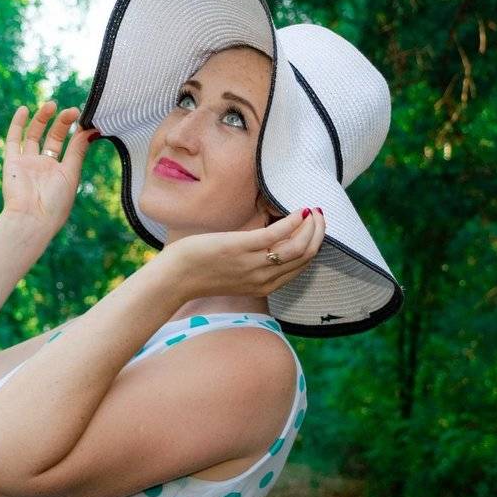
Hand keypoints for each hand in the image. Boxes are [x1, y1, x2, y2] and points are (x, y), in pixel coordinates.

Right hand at [0, 100, 96, 232]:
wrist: (31, 219)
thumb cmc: (55, 203)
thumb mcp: (71, 173)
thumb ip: (78, 150)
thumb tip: (92, 130)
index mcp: (61, 172)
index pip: (70, 146)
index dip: (76, 132)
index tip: (85, 118)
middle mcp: (44, 166)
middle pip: (53, 138)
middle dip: (62, 123)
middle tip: (72, 110)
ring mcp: (27, 163)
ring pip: (34, 135)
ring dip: (42, 119)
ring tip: (52, 105)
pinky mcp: (12, 162)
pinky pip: (13, 140)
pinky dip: (17, 124)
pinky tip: (25, 109)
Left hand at [157, 207, 325, 302]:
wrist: (176, 277)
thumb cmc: (202, 270)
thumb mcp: (236, 271)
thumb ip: (256, 259)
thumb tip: (271, 237)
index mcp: (266, 285)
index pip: (302, 265)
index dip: (314, 243)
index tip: (316, 226)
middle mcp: (265, 278)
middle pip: (305, 255)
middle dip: (318, 233)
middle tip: (321, 215)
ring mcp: (254, 265)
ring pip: (298, 247)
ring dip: (311, 226)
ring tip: (312, 211)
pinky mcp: (241, 249)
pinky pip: (276, 235)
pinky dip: (292, 221)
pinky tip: (297, 211)